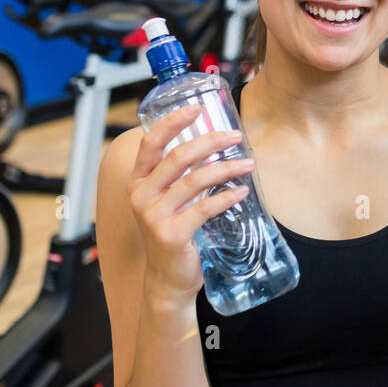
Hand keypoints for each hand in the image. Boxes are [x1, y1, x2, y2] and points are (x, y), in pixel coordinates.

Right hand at [127, 105, 255, 298]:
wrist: (167, 278)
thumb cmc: (173, 233)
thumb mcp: (168, 200)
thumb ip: (180, 175)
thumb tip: (214, 145)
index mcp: (138, 181)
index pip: (151, 143)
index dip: (173, 122)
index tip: (197, 108)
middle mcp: (141, 195)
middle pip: (178, 157)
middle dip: (210, 142)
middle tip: (236, 137)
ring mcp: (154, 216)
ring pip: (194, 180)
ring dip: (226, 168)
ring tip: (249, 164)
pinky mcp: (171, 234)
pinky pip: (203, 208)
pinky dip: (226, 197)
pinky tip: (242, 192)